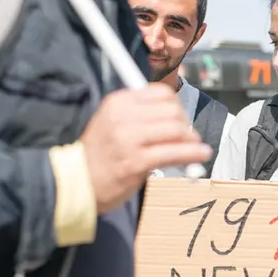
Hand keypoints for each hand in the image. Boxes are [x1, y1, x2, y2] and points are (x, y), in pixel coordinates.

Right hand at [80, 83, 211, 213]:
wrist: (76, 183)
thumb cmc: (99, 155)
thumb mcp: (111, 122)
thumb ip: (139, 114)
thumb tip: (176, 115)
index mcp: (118, 102)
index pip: (161, 93)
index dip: (177, 106)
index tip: (180, 120)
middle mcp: (123, 116)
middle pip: (172, 111)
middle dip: (186, 124)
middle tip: (188, 137)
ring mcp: (129, 139)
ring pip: (176, 130)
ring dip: (192, 139)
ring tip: (195, 147)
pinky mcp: (136, 162)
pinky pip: (174, 153)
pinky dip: (192, 153)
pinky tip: (201, 155)